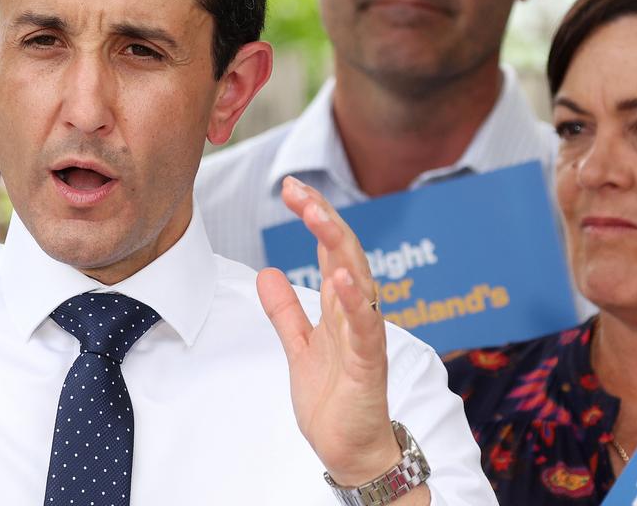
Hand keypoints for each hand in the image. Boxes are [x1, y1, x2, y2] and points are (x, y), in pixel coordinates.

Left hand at [258, 177, 401, 486]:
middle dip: (322, 217)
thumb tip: (268, 272)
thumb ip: (285, 310)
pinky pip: (365, 328)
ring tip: (316, 214)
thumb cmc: (334, 398)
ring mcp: (364, 336)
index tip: (291, 187)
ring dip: (338, 245)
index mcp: (340, 306)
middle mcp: (356, 313)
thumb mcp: (299, 346)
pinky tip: (344, 278)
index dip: (313, 216)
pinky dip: (357, 302)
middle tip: (297, 188)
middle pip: (344, 253)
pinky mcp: (368, 364)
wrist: (349, 450)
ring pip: (357, 280)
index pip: (329, 249)